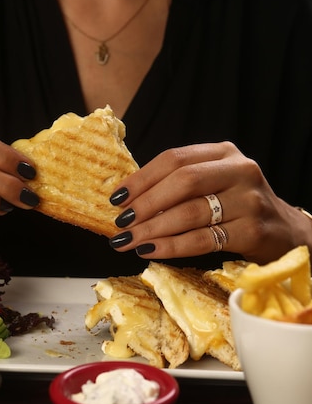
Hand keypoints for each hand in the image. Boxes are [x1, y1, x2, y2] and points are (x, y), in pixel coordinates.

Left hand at [108, 141, 310, 263]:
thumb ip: (182, 183)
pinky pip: (202, 240)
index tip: (117, 197)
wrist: (285, 232)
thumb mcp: (216, 182)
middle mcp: (240, 170)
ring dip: (153, 229)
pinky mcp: (253, 230)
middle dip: (146, 203)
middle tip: (121, 222)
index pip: (175, 158)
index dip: (142, 178)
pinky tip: (151, 250)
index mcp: (224, 153)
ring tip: (129, 240)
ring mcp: (249, 200)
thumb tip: (128, 197)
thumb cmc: (238, 207)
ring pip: (190, 213)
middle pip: (183, 181)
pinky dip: (171, 247)